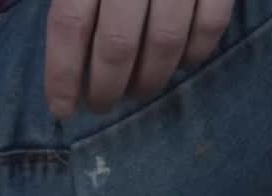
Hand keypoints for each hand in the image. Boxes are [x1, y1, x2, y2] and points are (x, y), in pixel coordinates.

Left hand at [44, 0, 234, 117]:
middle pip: (116, 44)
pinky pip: (209, 27)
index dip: (62, 74)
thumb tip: (67, 61)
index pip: (68, 25)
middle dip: (106, 87)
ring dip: (149, 79)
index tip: (62, 109)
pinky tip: (181, 63)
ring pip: (164, 42)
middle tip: (102, 104)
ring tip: (139, 89)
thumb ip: (74, 1)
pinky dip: (194, 54)